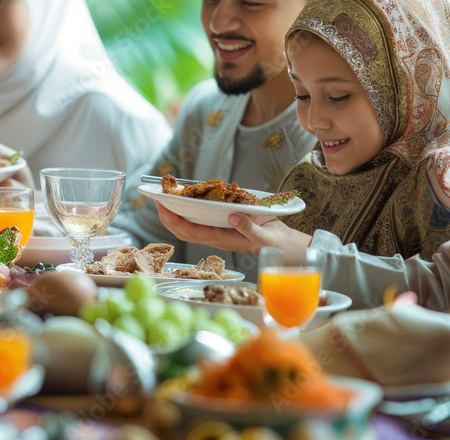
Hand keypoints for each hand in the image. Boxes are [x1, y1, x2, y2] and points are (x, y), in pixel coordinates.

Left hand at [155, 204, 310, 256]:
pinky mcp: (228, 228)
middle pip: (185, 229)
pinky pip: (203, 221)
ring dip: (177, 213)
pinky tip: (189, 200)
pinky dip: (192, 211)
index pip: (191, 231)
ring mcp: (222, 234)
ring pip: (191, 226)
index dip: (173, 219)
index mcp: (225, 240)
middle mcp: (219, 238)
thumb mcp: (268, 236)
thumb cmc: (281, 247)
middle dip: (167, 215)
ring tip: (166, 197)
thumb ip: (249, 228)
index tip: (161, 205)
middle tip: (156, 197)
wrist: (293, 252)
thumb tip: (232, 216)